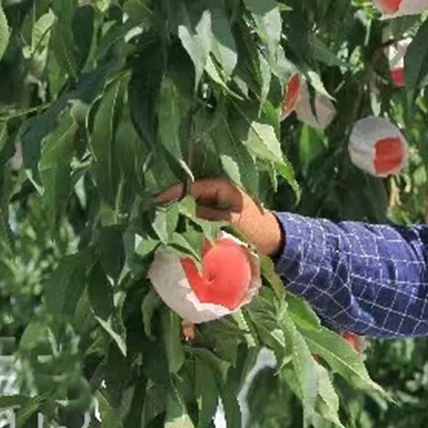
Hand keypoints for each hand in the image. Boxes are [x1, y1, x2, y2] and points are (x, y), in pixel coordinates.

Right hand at [155, 178, 283, 256]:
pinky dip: (186, 223)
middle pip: (187, 195)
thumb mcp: (231, 221)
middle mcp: (216, 191)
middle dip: (170, 205)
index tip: (154, 204)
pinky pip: (196, 217)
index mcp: (221, 186)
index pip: (190, 187)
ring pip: (190, 207)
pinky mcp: (215, 217)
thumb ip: (207, 217)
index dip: (171, 195)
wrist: (276, 242)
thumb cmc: (258, 227)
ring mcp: (215, 204)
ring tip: (158, 225)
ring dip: (177, 215)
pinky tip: (174, 233)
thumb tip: (181, 216)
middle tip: (151, 216)